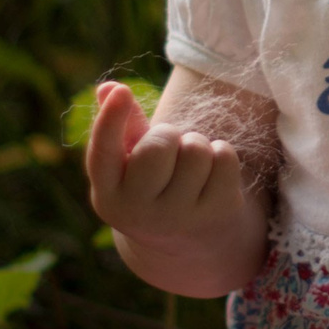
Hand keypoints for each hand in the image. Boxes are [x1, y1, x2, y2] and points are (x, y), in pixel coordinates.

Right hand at [82, 79, 250, 247]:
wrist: (185, 241)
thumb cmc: (151, 184)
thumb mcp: (128, 162)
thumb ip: (120, 126)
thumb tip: (108, 87)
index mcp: (108, 194)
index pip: (103, 154)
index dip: (110, 121)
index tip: (121, 92)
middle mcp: (139, 212)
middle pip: (159, 145)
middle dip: (168, 134)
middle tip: (169, 147)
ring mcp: (179, 217)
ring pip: (196, 149)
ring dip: (196, 144)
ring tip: (189, 163)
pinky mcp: (217, 213)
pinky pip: (225, 157)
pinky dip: (221, 153)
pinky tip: (212, 173)